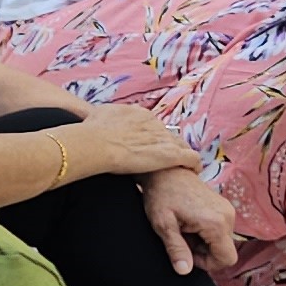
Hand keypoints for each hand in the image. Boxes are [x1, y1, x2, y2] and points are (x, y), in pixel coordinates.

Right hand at [69, 106, 199, 180]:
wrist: (95, 143)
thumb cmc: (90, 132)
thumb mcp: (96, 116)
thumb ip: (103, 118)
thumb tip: (97, 117)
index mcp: (138, 114)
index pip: (152, 124)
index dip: (151, 136)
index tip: (147, 146)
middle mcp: (154, 123)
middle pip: (167, 135)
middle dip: (166, 146)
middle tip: (162, 159)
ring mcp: (164, 138)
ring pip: (181, 145)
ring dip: (181, 155)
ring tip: (182, 167)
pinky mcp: (171, 154)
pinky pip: (192, 158)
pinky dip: (194, 164)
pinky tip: (194, 171)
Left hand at [140, 166, 240, 274]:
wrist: (165, 171)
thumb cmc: (161, 195)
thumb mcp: (163, 225)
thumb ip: (176, 249)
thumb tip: (184, 271)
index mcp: (216, 223)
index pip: (226, 259)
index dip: (207, 263)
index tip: (187, 253)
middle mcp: (228, 217)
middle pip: (224, 251)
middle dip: (203, 252)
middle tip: (181, 238)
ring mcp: (228, 210)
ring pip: (222, 241)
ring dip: (204, 242)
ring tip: (184, 229)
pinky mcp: (224, 207)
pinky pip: (221, 230)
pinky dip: (206, 232)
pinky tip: (189, 222)